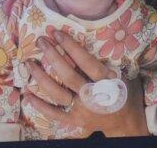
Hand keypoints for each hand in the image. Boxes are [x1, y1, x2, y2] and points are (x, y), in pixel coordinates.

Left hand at [21, 31, 149, 137]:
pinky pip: (54, 114)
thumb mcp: (125, 74)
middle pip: (68, 75)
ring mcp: (82, 111)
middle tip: (41, 41)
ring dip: (41, 77)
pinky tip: (27, 93)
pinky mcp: (75, 122)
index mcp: (106, 82)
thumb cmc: (126, 93)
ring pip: (57, 93)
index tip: (57, 33)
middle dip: (52, 56)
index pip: (85, 61)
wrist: (128, 124)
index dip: (70, 46)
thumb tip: (98, 34)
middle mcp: (92, 97)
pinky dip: (39, 105)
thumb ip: (110, 59)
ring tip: (29, 63)